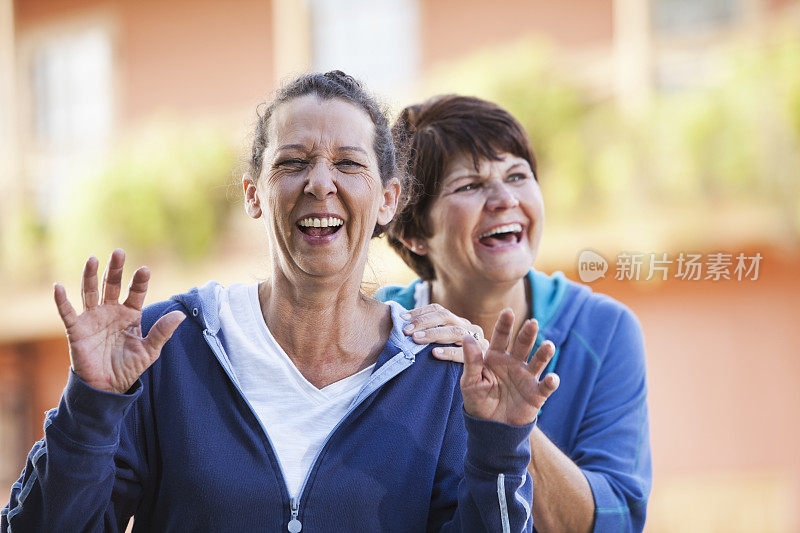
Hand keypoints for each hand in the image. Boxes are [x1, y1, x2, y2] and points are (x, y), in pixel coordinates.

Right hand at [54, 249, 184, 393]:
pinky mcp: (77, 330)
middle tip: (118, 253)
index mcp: (130, 314)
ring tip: (93, 259)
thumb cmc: (129, 367)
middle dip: (115, 269)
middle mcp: (111, 311)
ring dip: (89, 276)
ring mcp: (93, 318)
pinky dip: (62, 301)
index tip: (144, 270)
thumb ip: (162, 332)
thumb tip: (180, 314)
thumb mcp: (150, 350)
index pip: (135, 292)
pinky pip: (67, 313)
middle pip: (112, 285)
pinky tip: (58, 287)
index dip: (139, 281)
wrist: (107, 387)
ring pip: (90, 292)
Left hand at [402, 304, 488, 361]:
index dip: (420, 312)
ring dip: (434, 334)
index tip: (403, 319)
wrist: (480, 384)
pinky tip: (435, 353)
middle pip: (445, 316)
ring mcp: (477, 340)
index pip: (438, 310)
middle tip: (407, 330)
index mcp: (457, 321)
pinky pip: (464, 353)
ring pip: (454, 331)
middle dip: (424, 322)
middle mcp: (468, 326)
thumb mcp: (442, 345)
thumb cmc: (452, 363)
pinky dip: (449, 352)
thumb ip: (429, 335)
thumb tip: (403, 326)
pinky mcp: (482, 356)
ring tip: (417, 339)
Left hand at [460, 309, 558, 425]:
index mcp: (496, 356)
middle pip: (523, 344)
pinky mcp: (536, 393)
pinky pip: (546, 386)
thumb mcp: (470, 381)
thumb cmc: (478, 400)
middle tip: (532, 322)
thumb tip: (467, 337)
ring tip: (548, 345)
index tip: (508, 312)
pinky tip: (552, 378)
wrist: (489, 426)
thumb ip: (471, 361)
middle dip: (528, 333)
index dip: (505, 324)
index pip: (501, 336)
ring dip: (544, 353)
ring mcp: (527, 377)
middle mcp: (514, 362)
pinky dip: (551, 382)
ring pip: (538, 361)